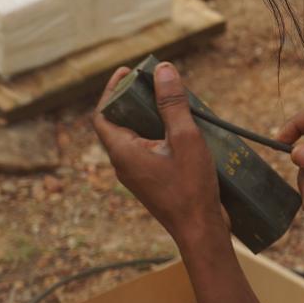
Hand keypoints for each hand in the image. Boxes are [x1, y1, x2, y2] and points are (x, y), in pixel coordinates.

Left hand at [93, 63, 226, 249]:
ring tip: (174, 103)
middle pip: (120, 123)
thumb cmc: (191, 188)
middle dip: (136, 100)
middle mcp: (124, 164)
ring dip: (152, 117)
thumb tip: (163, 70)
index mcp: (123, 152)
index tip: (128, 72)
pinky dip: (162, 135)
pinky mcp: (154, 181)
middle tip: (157, 83)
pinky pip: (150, 150)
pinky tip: (186, 131)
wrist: (201, 231)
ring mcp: (138, 175)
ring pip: (137, 137)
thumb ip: (172, 104)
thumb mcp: (185, 139)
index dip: (111, 90)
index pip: (102, 114)